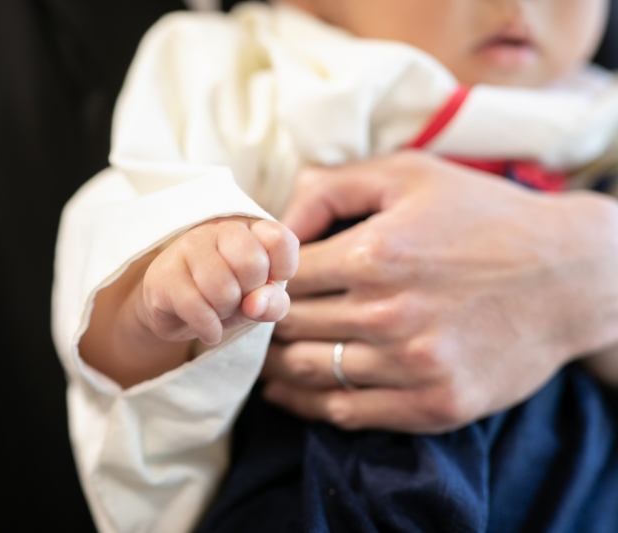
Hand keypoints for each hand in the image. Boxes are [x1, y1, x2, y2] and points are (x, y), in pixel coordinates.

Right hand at [137, 217, 297, 344]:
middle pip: (252, 264)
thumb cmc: (225, 297)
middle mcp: (217, 229)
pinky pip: (197, 307)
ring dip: (226, 311)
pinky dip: (209, 327)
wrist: (174, 312)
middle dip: (250, 294)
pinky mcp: (164, 275)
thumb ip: (274, 302)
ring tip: (218, 310)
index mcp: (248, 228)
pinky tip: (208, 328)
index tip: (266, 283)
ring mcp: (187, 247)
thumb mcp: (260, 301)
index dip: (282, 269)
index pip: (279, 239)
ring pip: (223, 288)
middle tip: (237, 298)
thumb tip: (257, 304)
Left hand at [261, 152, 617, 432]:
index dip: (262, 280)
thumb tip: (275, 223)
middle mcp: (389, 314)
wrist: (571, 275)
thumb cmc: (484, 216)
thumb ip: (332, 188)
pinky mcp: (436, 404)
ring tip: (264, 354)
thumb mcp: (409, 175)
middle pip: (288, 325)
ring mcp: (414, 365)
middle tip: (250, 320)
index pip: (283, 277)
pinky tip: (291, 391)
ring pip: (308, 371)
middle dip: (263, 320)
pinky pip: (347, 412)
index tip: (258, 283)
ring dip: (275, 364)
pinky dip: (309, 403)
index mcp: (375, 255)